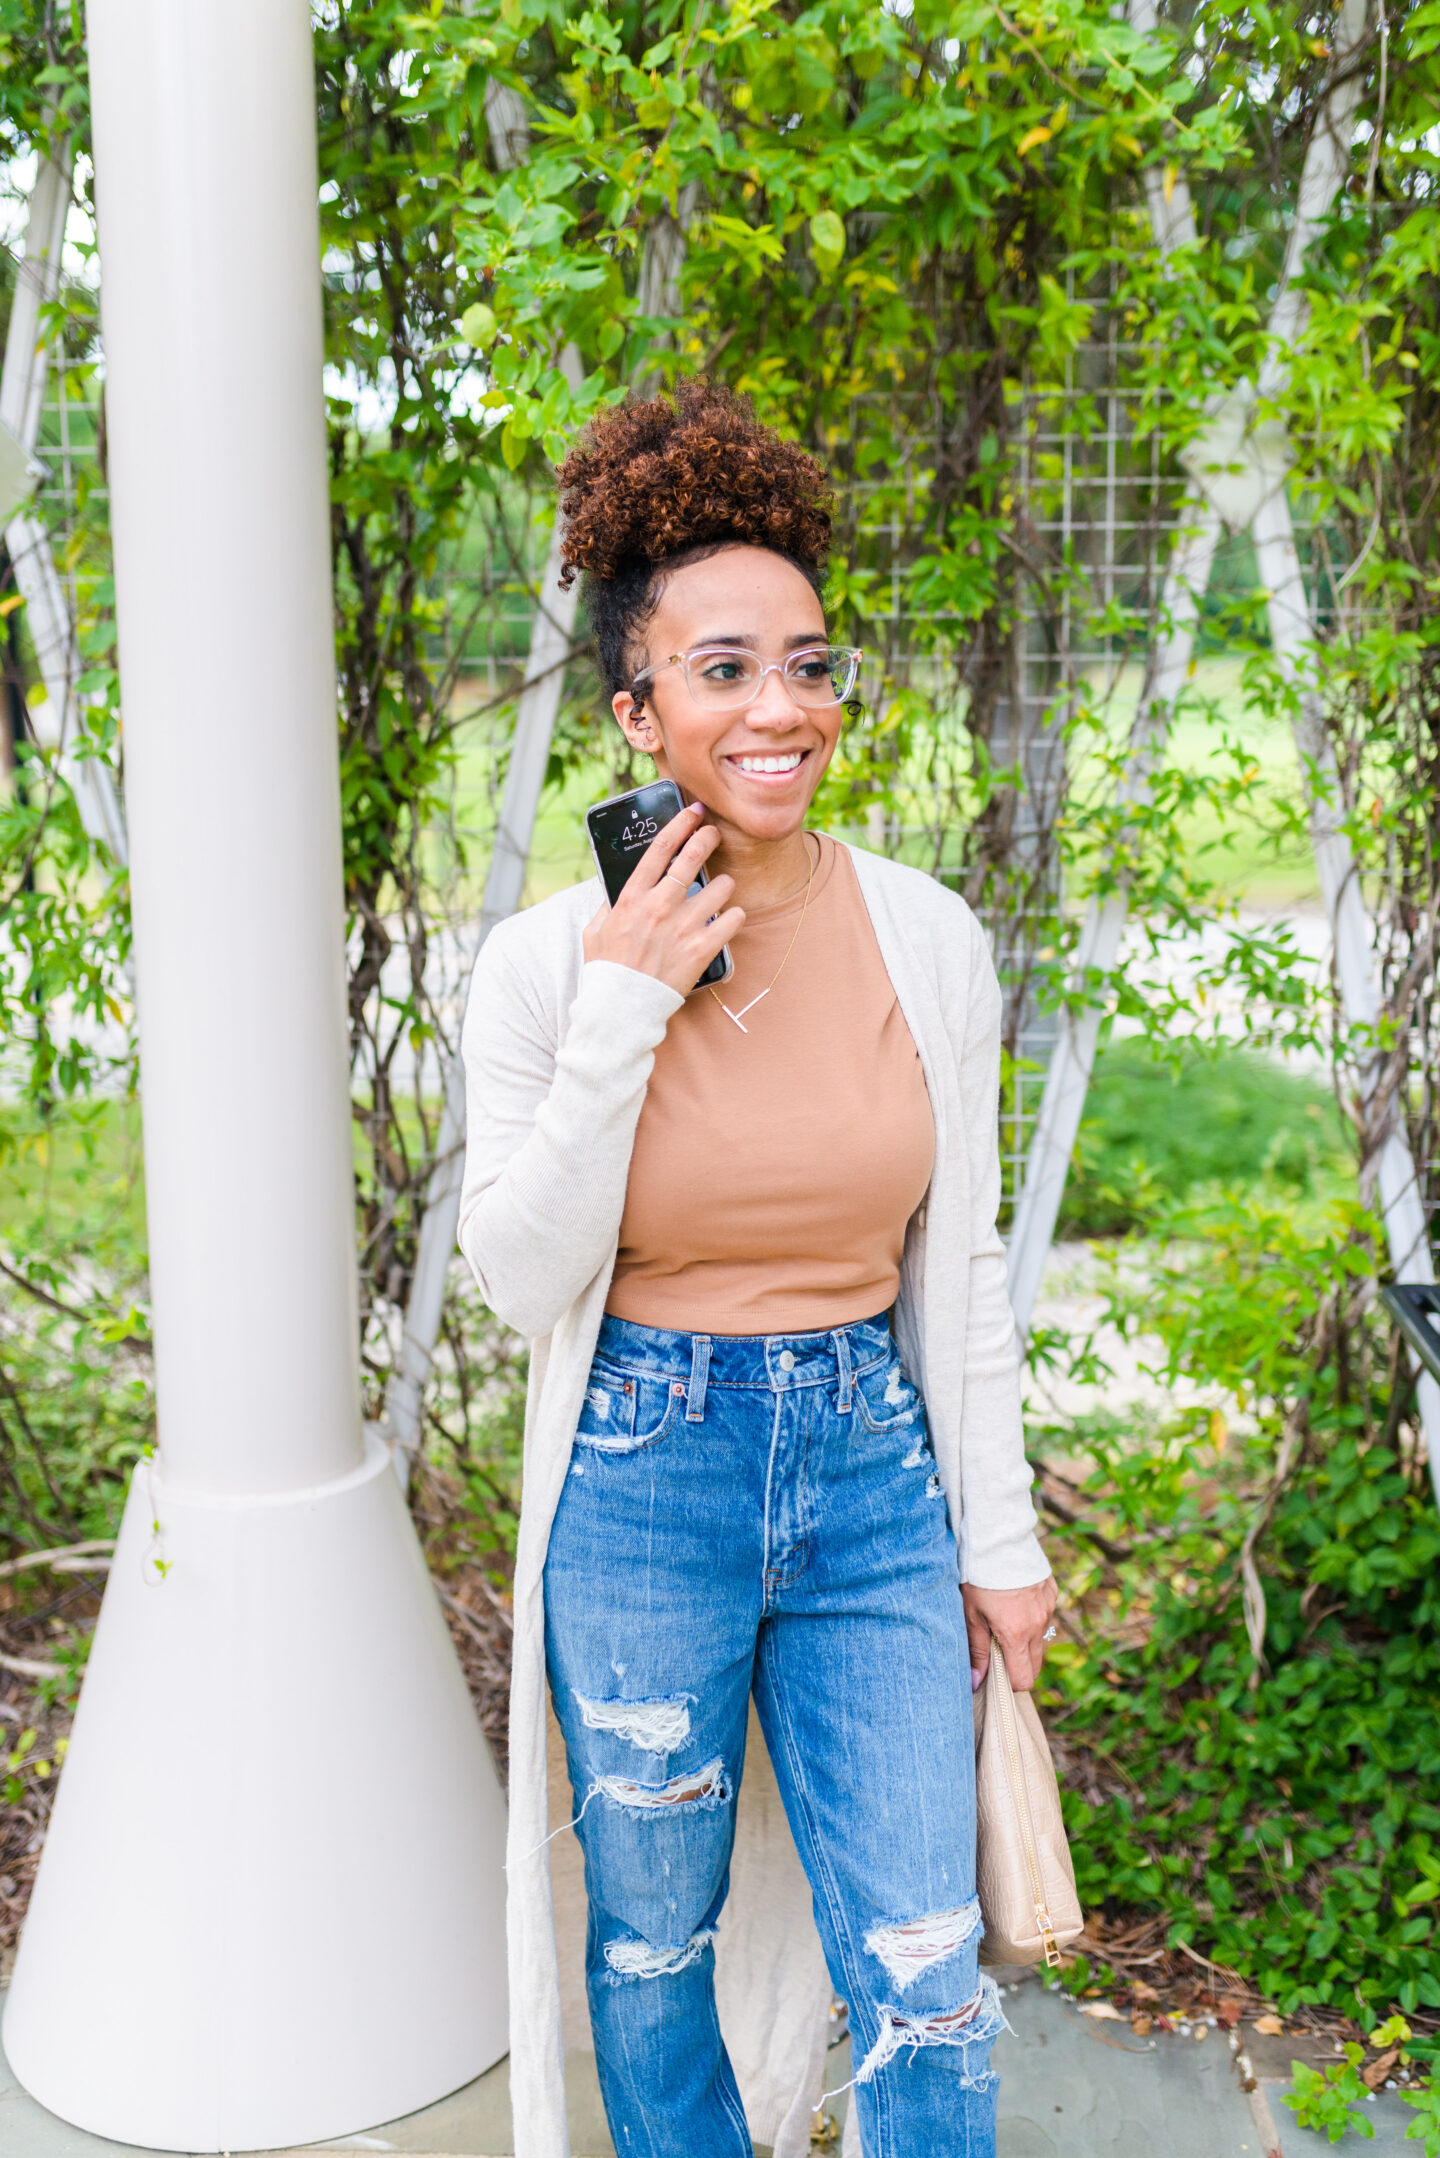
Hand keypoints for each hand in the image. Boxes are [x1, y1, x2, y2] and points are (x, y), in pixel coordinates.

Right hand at [583, 799, 744, 998]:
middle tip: (714, 833)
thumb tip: (619, 887)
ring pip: (721, 887)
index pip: (660, 848)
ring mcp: (683, 926)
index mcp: (632, 896)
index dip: (680, 824)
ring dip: (722, 885)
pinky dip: (734, 916)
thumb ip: (610, 904)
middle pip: (694, 857)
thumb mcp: (596, 929)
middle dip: (708, 838)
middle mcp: (660, 905)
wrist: (622, 1007)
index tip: (692, 812)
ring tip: (719, 891)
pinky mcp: (703, 948)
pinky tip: (728, 918)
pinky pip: (733, 919)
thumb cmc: (607, 969)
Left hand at [963, 1577, 1057, 1693]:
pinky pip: (1044, 1615)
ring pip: (1039, 1638)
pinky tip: (1015, 1600)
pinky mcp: (1052, 1592)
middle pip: (1034, 1664)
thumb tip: (976, 1682)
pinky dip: (1032, 1616)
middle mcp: (1037, 1625)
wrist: (998, 1538)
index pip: (1023, 1679)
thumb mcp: (971, 1614)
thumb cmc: (979, 1578)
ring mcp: (1047, 1608)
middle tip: (997, 1649)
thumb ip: (976, 1650)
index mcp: (1017, 1635)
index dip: (1009, 1682)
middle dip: (1018, 1664)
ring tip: (1003, 1618)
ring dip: (1025, 1639)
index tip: (995, 1672)